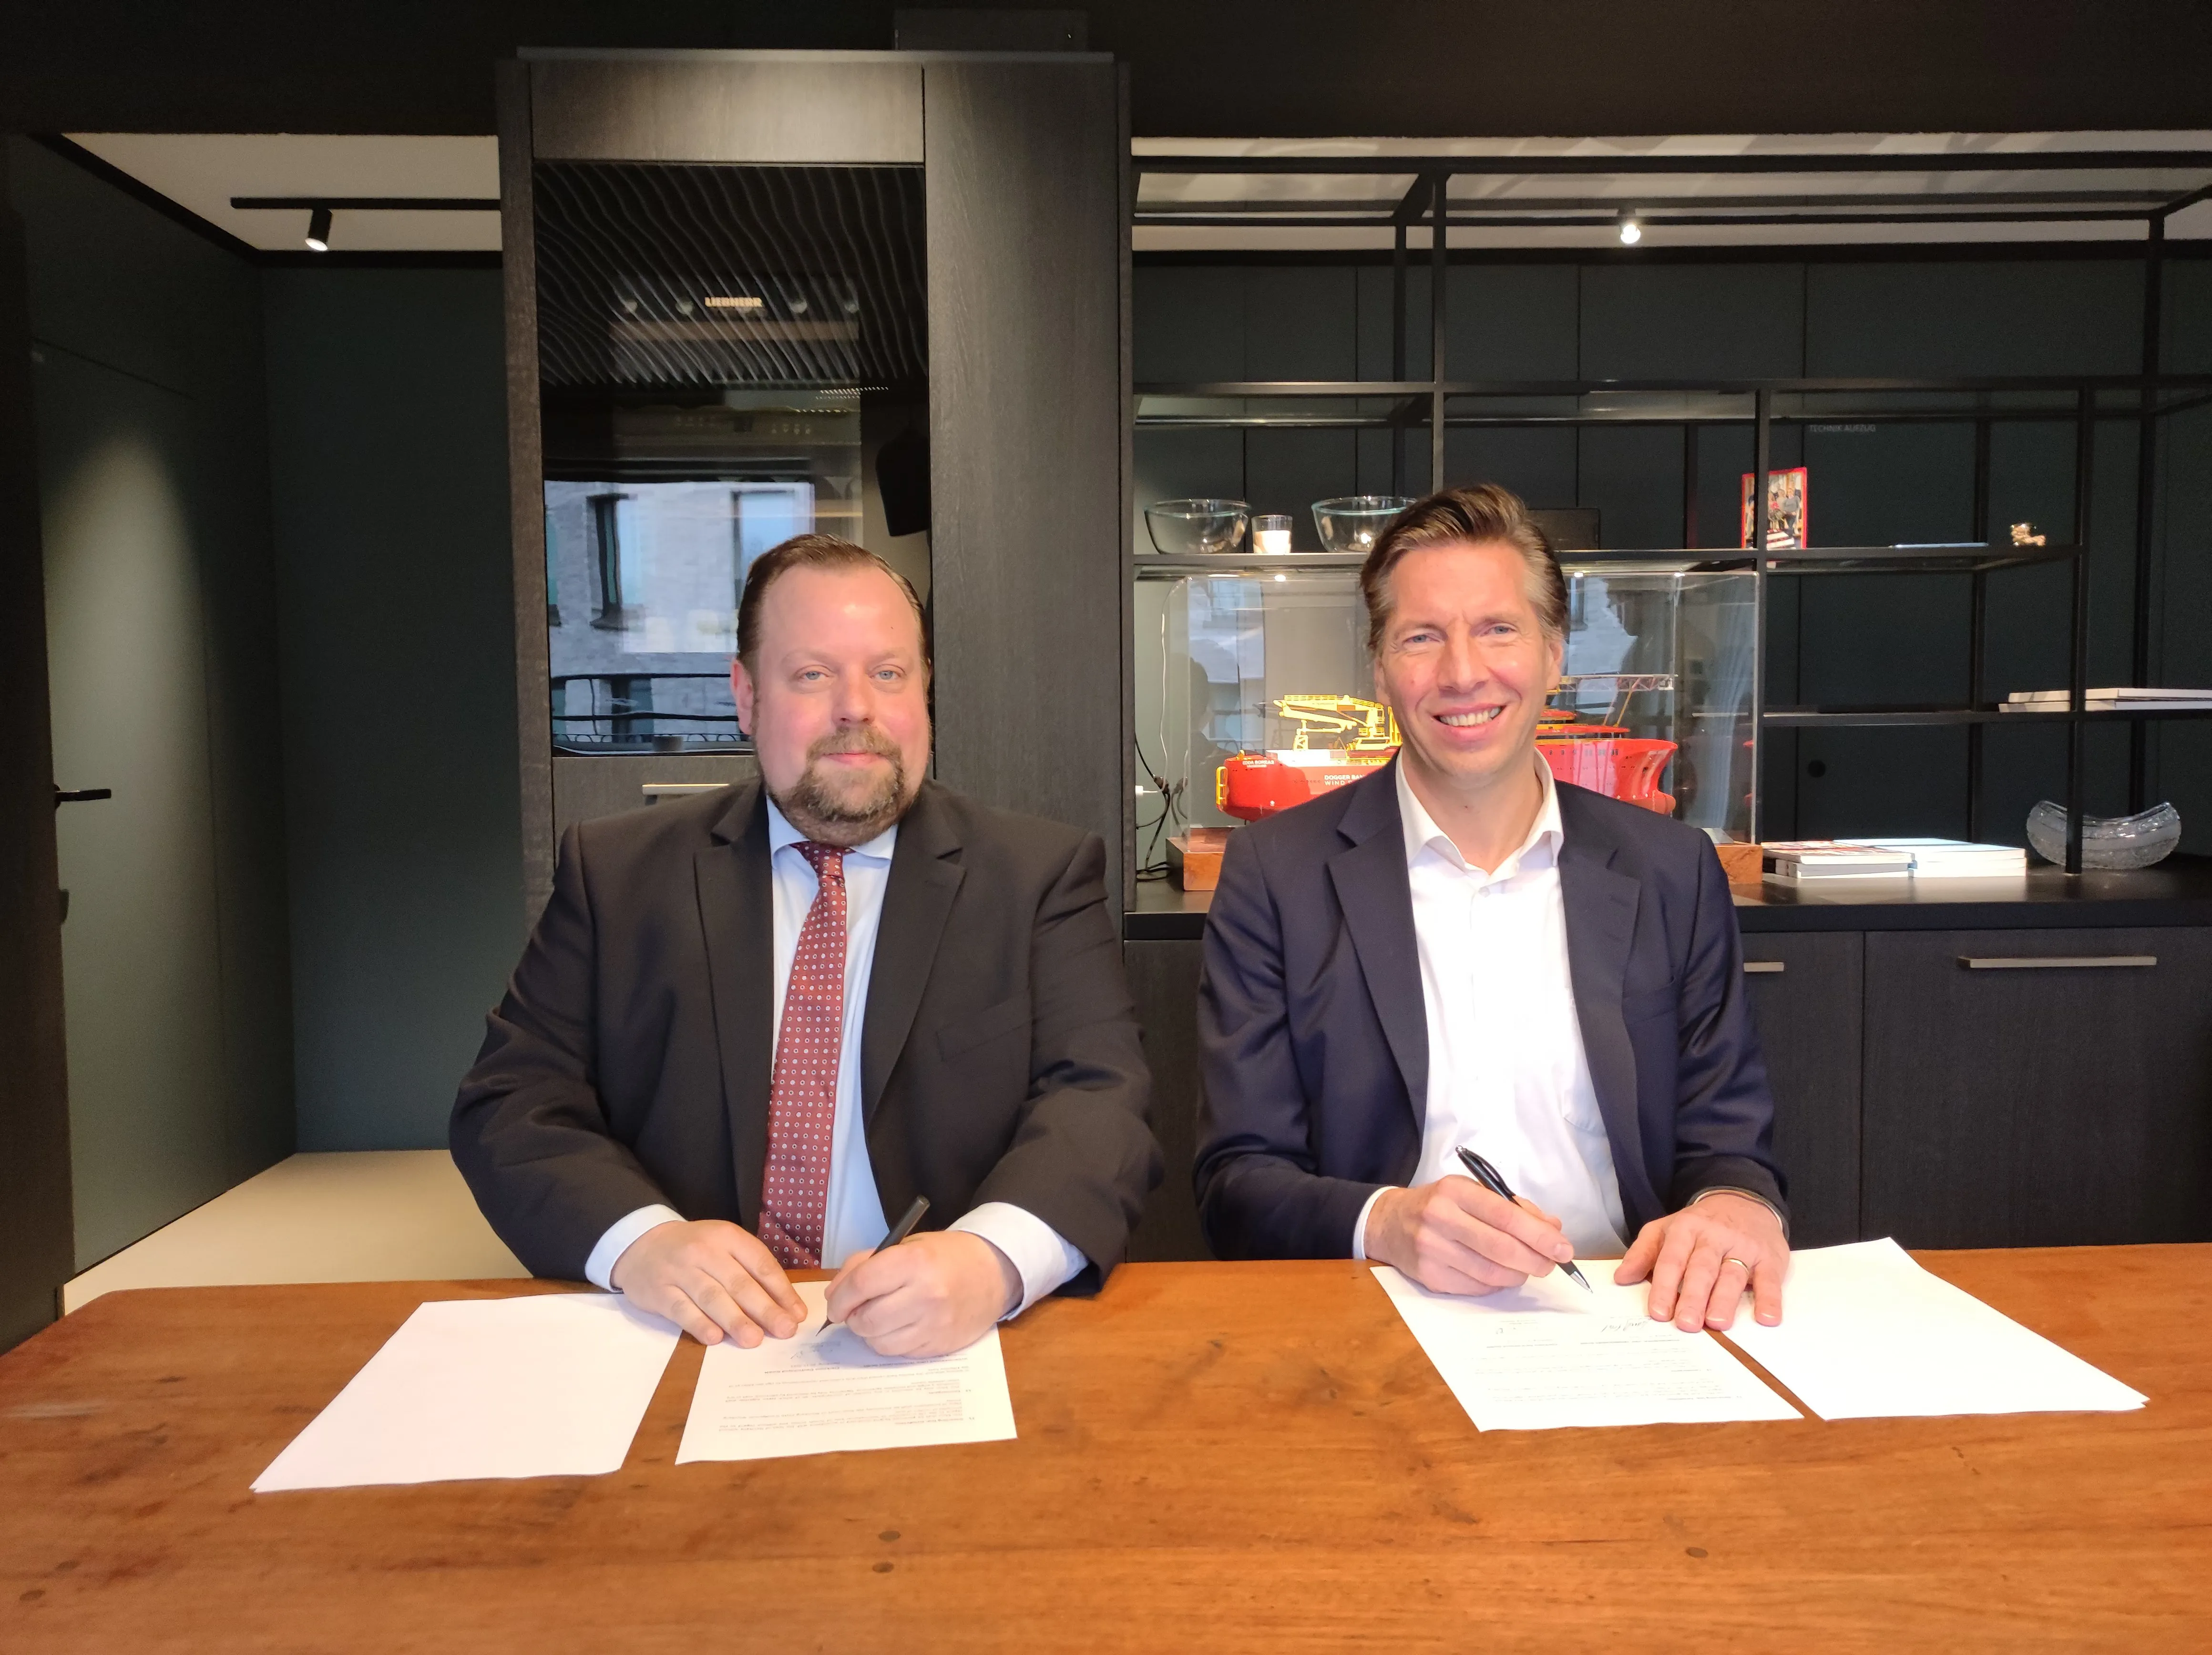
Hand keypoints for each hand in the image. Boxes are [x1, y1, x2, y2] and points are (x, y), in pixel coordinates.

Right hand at [609, 1219, 806, 1346]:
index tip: (797, 1314)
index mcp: (727, 1237)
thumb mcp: (724, 1246)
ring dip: (735, 1320)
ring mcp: (680, 1271)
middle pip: (739, 1283)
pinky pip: (682, 1309)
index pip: (760, 1264)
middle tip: (785, 1330)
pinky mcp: (659, 1291)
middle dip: (765, 1309)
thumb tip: (784, 1305)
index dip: (781, 1290)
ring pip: (712, 1297)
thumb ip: (750, 1271)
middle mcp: (704, 1251)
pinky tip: (715, 1338)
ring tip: (754, 1340)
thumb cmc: (695, 1250)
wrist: (642, 1245)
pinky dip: (699, 1324)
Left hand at [823, 1230, 1020, 1357]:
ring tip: (879, 1317)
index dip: (840, 1298)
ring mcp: (935, 1324)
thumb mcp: (904, 1245)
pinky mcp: (941, 1346)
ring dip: (870, 1333)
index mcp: (914, 1261)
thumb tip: (835, 1296)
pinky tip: (899, 1326)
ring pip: (880, 1343)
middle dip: (852, 1318)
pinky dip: (890, 1342)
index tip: (835, 1304)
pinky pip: (899, 1353)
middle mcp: (926, 1294)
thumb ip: (865, 1265)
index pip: (861, 1285)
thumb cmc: (943, 1256)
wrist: (992, 1272)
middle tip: (855, 1311)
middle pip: (867, 1320)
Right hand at [1365, 1177, 1574, 1295]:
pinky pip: (1476, 1288)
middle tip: (1552, 1264)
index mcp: (1454, 1191)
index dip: (1539, 1235)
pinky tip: (1499, 1274)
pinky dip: (1496, 1284)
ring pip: (1491, 1273)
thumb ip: (1513, 1208)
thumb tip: (1553, 1228)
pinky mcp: (1430, 1276)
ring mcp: (1432, 1251)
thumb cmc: (1439, 1205)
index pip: (1505, 1216)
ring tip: (1527, 1268)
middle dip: (1536, 1260)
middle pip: (1501, 1248)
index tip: (1563, 1247)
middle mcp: (1440, 1219)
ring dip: (1519, 1275)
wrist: (1389, 1223)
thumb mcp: (1472, 1193)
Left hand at [1613, 1192, 1787, 1331]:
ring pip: (1733, 1274)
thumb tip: (1620, 1278)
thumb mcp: (1666, 1229)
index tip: (1658, 1313)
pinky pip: (1770, 1279)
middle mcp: (1714, 1237)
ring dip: (1725, 1300)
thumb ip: (1643, 1252)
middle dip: (1692, 1297)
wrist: (1744, 1200)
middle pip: (1702, 1269)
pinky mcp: (1770, 1257)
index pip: (1672, 1259)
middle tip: (1686, 1323)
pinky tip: (1767, 1318)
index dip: (1663, 1286)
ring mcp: (1743, 1246)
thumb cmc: (1700, 1225)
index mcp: (1685, 1229)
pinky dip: (1770, 1299)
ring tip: (1717, 1323)